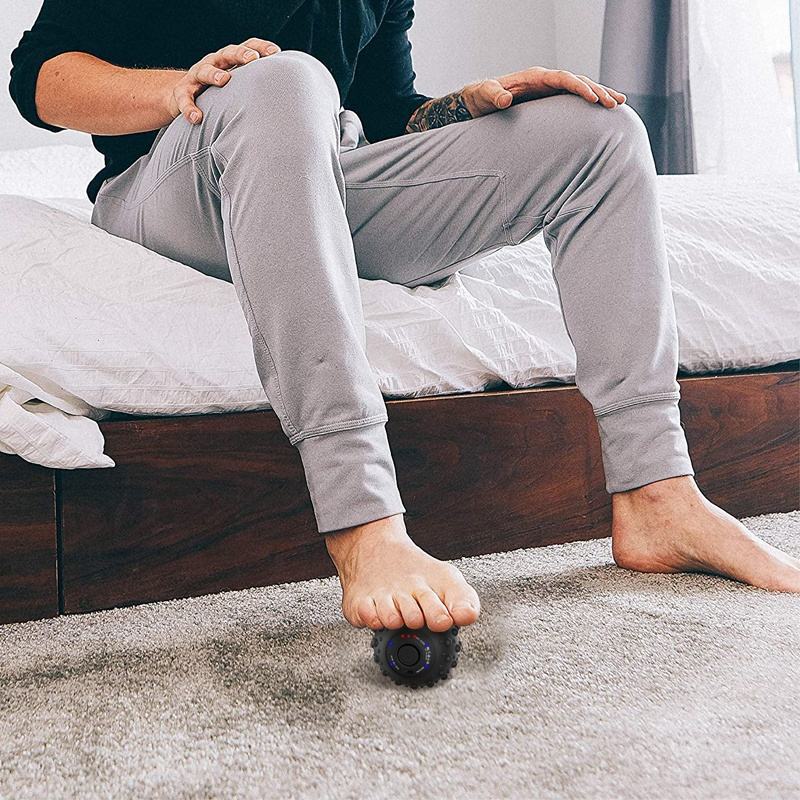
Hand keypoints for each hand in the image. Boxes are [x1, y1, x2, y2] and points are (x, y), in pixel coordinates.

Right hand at [166, 38, 281, 123]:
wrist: (185, 97)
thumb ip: (255, 87)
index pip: (247, 47)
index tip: (275, 53)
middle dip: (240, 54)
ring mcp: (196, 76)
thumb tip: (287, 99)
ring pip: (204, 70)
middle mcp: (214, 63)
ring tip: (223, 80)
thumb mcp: (238, 86)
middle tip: (252, 59)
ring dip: (214, 74)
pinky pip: (185, 98)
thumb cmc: (220, 93)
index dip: (260, 47)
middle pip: (227, 53)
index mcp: (230, 61)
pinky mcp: (182, 92)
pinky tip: (197, 118)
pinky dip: (190, 108)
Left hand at [462, 67, 626, 117]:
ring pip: (580, 88)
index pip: (562, 78)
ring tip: (620, 103)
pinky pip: (573, 100)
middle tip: (615, 104)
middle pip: (577, 81)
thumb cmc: (481, 97)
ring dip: (599, 94)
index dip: (579, 87)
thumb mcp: (484, 95)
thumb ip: (494, 96)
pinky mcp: (549, 101)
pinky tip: (604, 109)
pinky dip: (589, 102)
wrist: (479, 101)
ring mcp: (548, 90)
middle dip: (597, 90)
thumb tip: (505, 100)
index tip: (593, 98)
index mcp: (534, 77)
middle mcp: (545, 81)